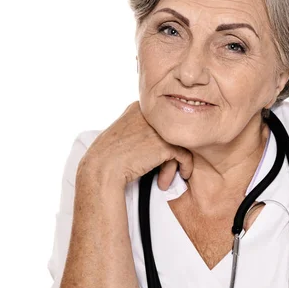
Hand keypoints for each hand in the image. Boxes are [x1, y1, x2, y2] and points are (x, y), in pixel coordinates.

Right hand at [78, 101, 193, 190]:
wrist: (103, 169)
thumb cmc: (107, 158)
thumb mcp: (121, 135)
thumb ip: (138, 131)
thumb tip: (153, 142)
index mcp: (138, 108)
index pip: (160, 123)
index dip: (160, 142)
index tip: (156, 158)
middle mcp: (150, 114)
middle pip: (170, 133)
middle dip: (168, 154)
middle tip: (162, 170)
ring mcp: (159, 129)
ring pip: (178, 144)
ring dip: (174, 163)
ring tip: (166, 179)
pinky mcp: (166, 145)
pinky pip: (185, 155)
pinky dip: (185, 166)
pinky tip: (182, 174)